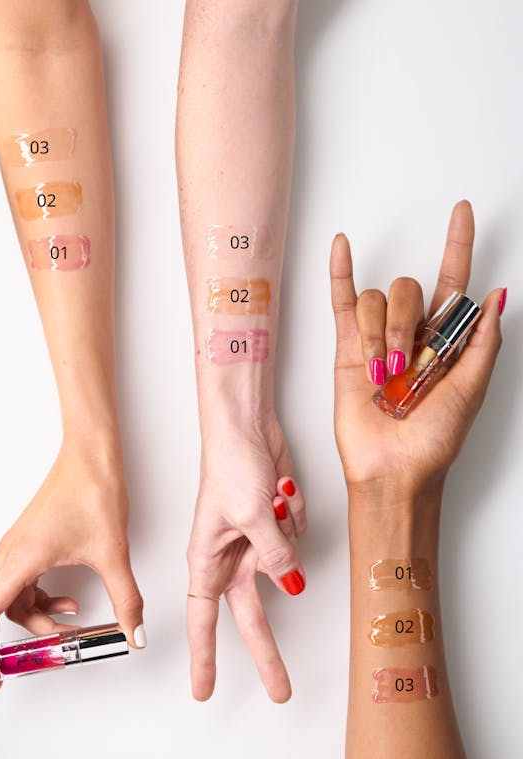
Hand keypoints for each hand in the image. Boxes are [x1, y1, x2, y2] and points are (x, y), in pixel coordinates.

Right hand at [0, 441, 144, 690]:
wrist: (91, 454)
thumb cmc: (92, 491)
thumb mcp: (112, 554)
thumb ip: (125, 600)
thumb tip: (134, 633)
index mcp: (21, 559)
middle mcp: (10, 553)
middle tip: (11, 669)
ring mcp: (16, 546)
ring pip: (7, 596)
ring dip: (31, 617)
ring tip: (68, 625)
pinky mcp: (28, 541)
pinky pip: (20, 581)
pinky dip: (38, 599)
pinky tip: (69, 600)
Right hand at [187, 414, 306, 701]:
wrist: (246, 428)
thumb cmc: (228, 465)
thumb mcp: (251, 517)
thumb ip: (273, 556)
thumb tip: (293, 585)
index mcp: (207, 559)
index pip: (203, 619)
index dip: (204, 657)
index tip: (203, 690)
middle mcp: (230, 556)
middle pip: (251, 616)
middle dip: (267, 651)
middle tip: (280, 690)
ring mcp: (255, 542)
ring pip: (285, 567)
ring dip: (287, 536)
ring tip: (273, 497)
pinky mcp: (277, 525)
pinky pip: (299, 537)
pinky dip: (296, 516)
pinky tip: (282, 491)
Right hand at [330, 201, 503, 491]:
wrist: (393, 468)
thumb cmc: (434, 439)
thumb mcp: (472, 389)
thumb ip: (483, 341)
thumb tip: (498, 294)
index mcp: (444, 339)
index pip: (452, 280)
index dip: (458, 244)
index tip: (462, 211)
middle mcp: (410, 333)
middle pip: (407, 288)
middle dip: (405, 323)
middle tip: (406, 365)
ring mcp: (376, 338)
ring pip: (375, 300)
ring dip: (379, 334)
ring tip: (382, 375)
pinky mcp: (346, 347)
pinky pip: (341, 301)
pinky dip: (341, 273)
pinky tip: (341, 247)